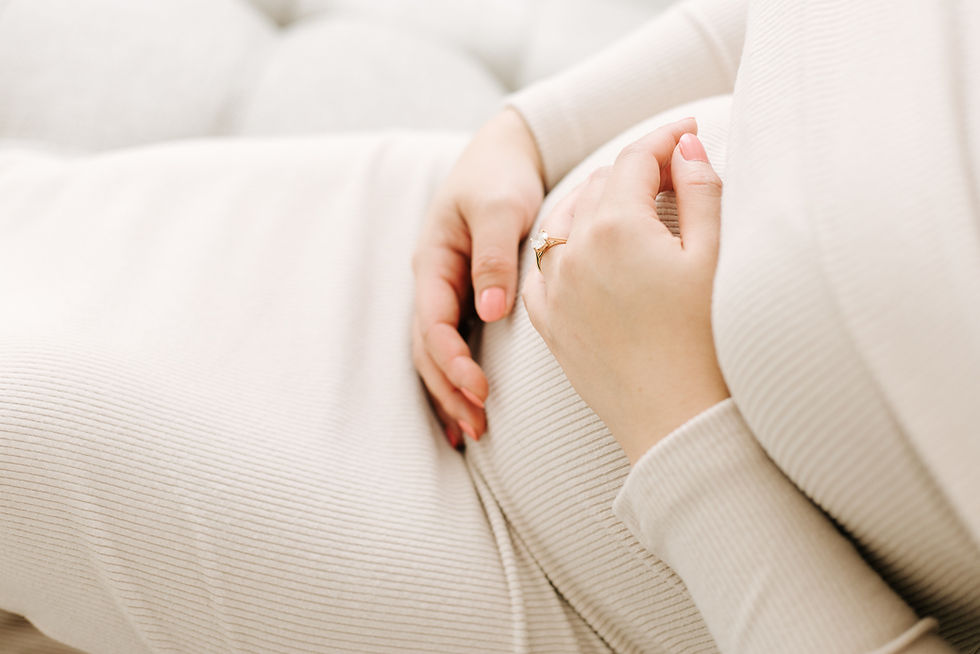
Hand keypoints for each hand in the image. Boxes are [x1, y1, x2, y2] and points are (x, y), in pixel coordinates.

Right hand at [412, 108, 544, 446]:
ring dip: (450, 392)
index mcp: (432, 261)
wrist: (505, 153)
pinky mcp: (465, 296)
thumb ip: (494, 257)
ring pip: (435, 352)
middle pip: (427, 349)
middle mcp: (433, 282)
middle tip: (478, 427)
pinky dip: (457, 377)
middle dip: (448, 390)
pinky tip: (470, 407)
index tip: (480, 389)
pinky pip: (454, 343)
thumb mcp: (500, 208)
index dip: (452, 360)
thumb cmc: (501, 176)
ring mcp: (445, 291)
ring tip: (473, 431)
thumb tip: (490, 313)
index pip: (432, 324)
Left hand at [523, 118, 728, 463]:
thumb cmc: (709, 344)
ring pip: (564, 225)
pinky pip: (544, 272)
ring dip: (596, 204)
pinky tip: (587, 253)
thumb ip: (699, 191)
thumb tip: (685, 148)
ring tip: (633, 202)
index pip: (635, 160)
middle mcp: (572, 255)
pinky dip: (564, 250)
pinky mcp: (552, 328)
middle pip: (598, 188)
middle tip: (674, 168)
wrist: (680, 427)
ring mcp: (555, 294)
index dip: (665, 138)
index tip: (690, 129)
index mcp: (614, 228)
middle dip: (635, 169)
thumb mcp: (714, 257)